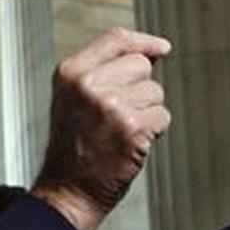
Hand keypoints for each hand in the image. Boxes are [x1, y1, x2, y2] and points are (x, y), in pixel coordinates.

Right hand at [32, 28, 170, 229]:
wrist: (67, 191)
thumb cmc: (72, 148)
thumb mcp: (72, 98)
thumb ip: (103, 70)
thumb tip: (152, 52)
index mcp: (71, 73)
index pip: (116, 39)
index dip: (144, 42)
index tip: (161, 48)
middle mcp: (89, 86)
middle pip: (141, 65)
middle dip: (140, 88)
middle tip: (119, 114)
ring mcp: (111, 107)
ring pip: (155, 92)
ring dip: (147, 112)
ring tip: (121, 131)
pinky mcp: (131, 129)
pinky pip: (162, 117)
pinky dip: (154, 131)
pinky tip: (131, 143)